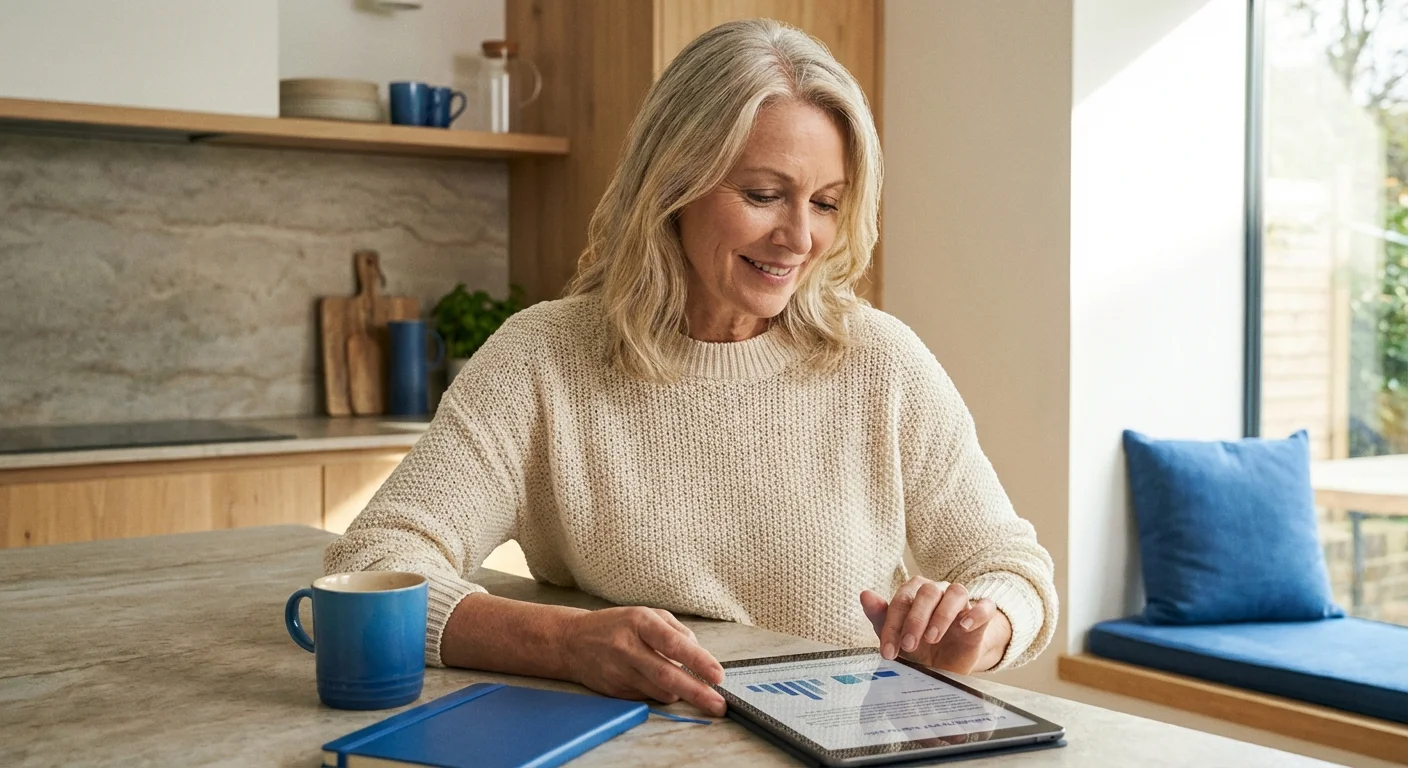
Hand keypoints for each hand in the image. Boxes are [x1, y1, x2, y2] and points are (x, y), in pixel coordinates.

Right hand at [560, 606, 726, 715]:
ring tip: (696, 691)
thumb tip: (699, 654)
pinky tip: (663, 686)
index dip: (697, 660)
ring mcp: (619, 672)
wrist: (572, 642)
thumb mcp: (647, 614)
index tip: (717, 675)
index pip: (672, 643)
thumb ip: (676, 630)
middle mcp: (628, 648)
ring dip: (681, 693)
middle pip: (666, 675)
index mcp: (639, 622)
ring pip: (659, 691)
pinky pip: (647, 697)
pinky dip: (661, 693)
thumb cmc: (616, 625)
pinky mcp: (615, 690)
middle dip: (696, 692)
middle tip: (718, 704)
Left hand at [860, 577, 1010, 673]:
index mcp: (914, 592)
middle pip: (927, 592)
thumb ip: (880, 616)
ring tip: (932, 637)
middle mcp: (938, 591)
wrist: (947, 665)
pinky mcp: (982, 617)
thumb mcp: (896, 636)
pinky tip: (964, 627)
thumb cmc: (918, 645)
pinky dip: (976, 613)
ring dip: (942, 615)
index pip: (902, 600)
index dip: (892, 625)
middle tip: (909, 645)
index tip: (888, 651)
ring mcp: (961, 602)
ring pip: (956, 593)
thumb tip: (864, 594)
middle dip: (915, 619)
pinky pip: (986, 606)